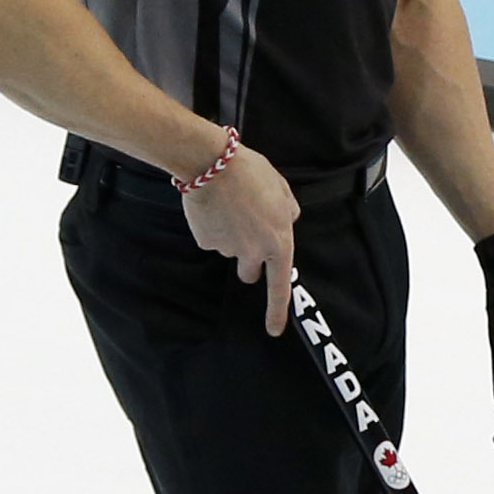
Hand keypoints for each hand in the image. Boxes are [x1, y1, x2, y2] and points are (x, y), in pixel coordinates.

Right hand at [180, 141, 301, 334]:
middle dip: (248, 260)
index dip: (277, 311)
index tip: (274, 330)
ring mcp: (226, 248)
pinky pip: (211, 239)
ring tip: (231, 208)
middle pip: (249, 273)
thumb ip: (288, 212)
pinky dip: (213, 228)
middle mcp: (253, 252)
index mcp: (278, 242)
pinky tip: (214, 208)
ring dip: (231, 237)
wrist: (212, 163)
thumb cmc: (251, 173)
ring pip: (230, 252)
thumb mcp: (283, 190)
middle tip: (246, 231)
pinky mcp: (205, 241)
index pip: (281, 286)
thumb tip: (287, 222)